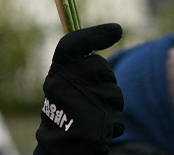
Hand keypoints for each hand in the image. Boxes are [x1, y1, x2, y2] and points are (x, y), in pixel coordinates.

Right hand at [34, 23, 125, 154]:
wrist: (59, 147)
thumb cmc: (66, 110)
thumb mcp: (65, 83)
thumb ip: (82, 64)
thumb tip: (115, 29)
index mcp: (56, 72)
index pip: (73, 43)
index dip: (95, 34)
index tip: (117, 29)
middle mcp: (63, 85)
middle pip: (102, 68)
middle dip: (106, 81)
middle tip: (93, 95)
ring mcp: (80, 104)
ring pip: (114, 95)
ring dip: (111, 106)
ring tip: (93, 115)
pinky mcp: (94, 126)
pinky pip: (117, 119)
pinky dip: (112, 126)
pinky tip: (99, 130)